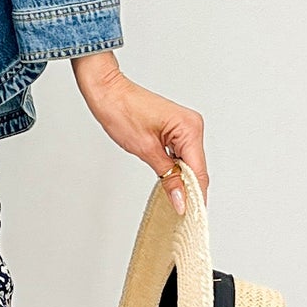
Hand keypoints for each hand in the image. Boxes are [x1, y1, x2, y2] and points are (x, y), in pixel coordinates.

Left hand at [70, 52, 207, 214]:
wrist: (108, 92)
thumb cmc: (122, 111)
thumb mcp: (145, 150)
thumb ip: (167, 176)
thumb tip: (180, 198)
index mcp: (189, 128)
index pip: (199, 171)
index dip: (195, 195)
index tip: (190, 214)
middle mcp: (192, 125)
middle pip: (197, 167)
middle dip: (190, 190)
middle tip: (181, 212)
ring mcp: (185, 126)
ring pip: (190, 162)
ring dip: (182, 180)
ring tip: (176, 201)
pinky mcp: (176, 128)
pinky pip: (181, 154)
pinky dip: (176, 168)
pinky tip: (170, 182)